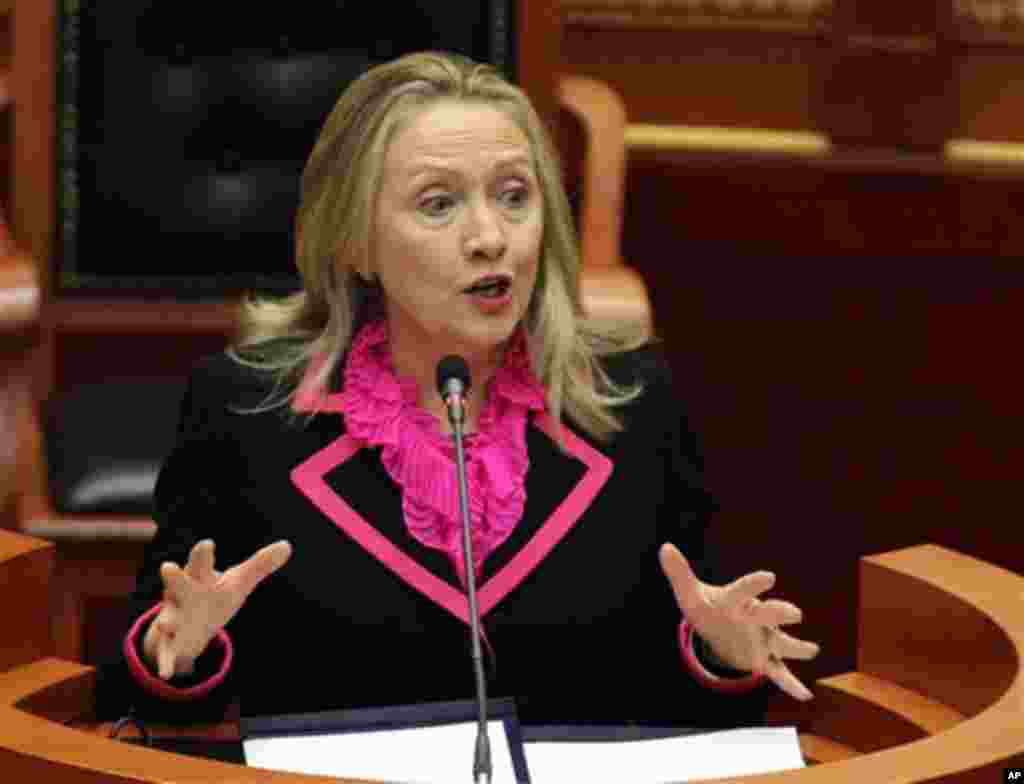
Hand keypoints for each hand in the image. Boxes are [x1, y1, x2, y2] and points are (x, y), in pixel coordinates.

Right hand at [143, 538, 292, 679]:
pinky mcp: (171, 644)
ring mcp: (174, 618)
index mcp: (200, 577)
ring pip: (168, 619)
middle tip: (168, 566)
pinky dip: (166, 663)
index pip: (202, 562)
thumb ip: (260, 564)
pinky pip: (167, 654)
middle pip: (178, 584)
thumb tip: (287, 546)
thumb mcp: (238, 581)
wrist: (189, 625)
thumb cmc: (215, 596)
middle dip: (174, 577)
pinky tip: (166, 673)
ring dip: (167, 622)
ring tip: (165, 625)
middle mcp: (183, 595)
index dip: (203, 553)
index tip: (207, 544)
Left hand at [658, 542, 818, 700]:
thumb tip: (665, 547)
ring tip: (811, 650)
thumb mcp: (690, 594)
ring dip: (795, 647)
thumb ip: (679, 573)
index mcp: (736, 600)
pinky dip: (790, 683)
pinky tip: (804, 695)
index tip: (769, 577)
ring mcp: (763, 639)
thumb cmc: (707, 607)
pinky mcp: (765, 659)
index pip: (743, 590)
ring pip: (782, 643)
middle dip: (780, 613)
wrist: (720, 627)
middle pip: (769, 614)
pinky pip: (779, 673)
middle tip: (795, 613)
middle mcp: (755, 617)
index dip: (754, 584)